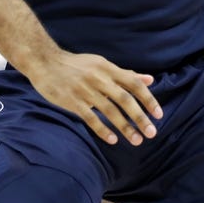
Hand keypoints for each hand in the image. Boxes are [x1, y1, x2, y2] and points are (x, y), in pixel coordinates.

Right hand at [25, 50, 162, 146]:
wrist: (45, 62)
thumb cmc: (76, 65)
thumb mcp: (102, 64)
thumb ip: (125, 74)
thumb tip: (150, 79)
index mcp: (107, 68)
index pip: (133, 83)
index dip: (148, 99)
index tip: (158, 115)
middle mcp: (98, 78)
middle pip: (124, 99)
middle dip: (140, 117)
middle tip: (151, 133)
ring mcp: (85, 90)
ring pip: (109, 111)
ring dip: (124, 127)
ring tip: (136, 140)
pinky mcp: (72, 101)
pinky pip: (90, 117)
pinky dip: (102, 129)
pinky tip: (112, 140)